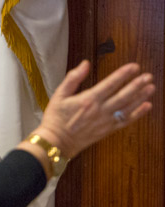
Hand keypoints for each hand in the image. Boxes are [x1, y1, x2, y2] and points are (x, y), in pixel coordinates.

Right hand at [30, 60, 153, 159]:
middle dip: (137, 84)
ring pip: (128, 107)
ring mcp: (106, 121)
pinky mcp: (107, 130)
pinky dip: (138, 114)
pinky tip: (147, 106)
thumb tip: (85, 64)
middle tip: (148, 76)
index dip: (123, 74)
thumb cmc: (55, 119)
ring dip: (141, 97)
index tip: (134, 67)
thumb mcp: (59, 95)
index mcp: (88, 99)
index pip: (110, 83)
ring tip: (151, 87)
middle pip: (124, 95)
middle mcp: (100, 110)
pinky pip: (126, 121)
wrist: (56, 142)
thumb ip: (73, 78)